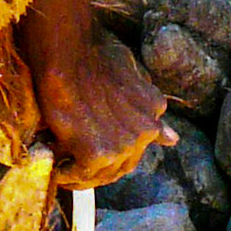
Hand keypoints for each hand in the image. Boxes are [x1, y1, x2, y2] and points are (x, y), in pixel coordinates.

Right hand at [33, 33, 175, 190]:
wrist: (69, 54)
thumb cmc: (93, 55)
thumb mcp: (132, 74)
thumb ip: (149, 107)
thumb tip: (174, 139)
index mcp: (154, 112)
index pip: (136, 147)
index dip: (114, 153)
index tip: (95, 151)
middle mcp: (144, 132)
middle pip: (121, 166)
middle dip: (99, 170)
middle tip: (74, 166)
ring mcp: (122, 145)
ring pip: (101, 174)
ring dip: (81, 175)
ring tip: (62, 168)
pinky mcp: (96, 154)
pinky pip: (79, 175)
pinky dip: (66, 174)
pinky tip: (56, 166)